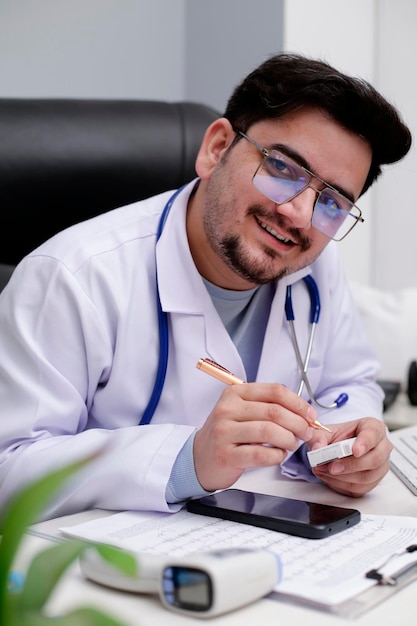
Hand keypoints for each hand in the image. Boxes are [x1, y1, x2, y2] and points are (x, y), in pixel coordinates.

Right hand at [193, 383, 317, 491]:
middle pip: (274, 411)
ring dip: (289, 440)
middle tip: (306, 433)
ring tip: (291, 445)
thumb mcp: (241, 411)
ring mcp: (225, 432)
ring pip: (269, 431)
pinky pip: (261, 454)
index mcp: (235, 393)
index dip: (298, 403)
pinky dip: (276, 456)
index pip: (274, 391)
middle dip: (298, 423)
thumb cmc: (227, 434)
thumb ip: (268, 407)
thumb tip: (303, 413)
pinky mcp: (226, 455)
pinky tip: (277, 455)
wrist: (200, 458)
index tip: (310, 415)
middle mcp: (228, 409)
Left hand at [309, 417, 391, 496]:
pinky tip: (329, 477)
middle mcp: (382, 447)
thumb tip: (317, 448)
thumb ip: (318, 437)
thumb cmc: (339, 437)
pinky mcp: (373, 481)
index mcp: (373, 428)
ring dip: (342, 477)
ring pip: (367, 477)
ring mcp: (380, 466)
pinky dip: (341, 484)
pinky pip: (360, 488)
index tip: (355, 451)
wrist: (339, 448)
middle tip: (332, 467)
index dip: (365, 443)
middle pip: (374, 459)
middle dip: (350, 465)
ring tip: (324, 471)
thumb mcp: (325, 431)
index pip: (374, 434)